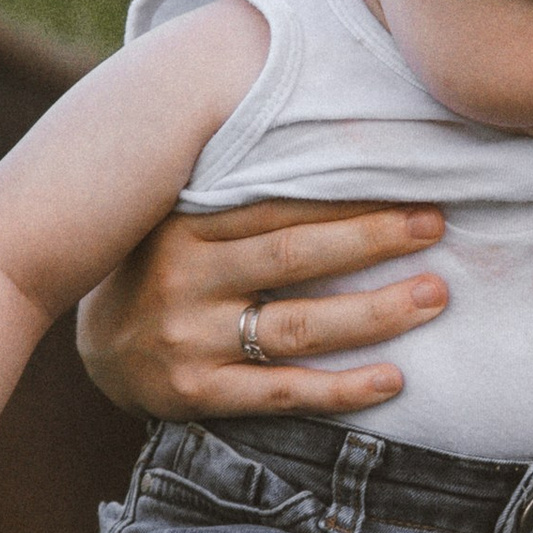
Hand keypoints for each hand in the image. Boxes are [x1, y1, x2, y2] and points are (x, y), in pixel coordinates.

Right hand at [75, 199, 450, 422]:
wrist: (97, 349)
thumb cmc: (164, 266)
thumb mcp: (183, 217)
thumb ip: (242, 188)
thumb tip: (335, 137)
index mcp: (185, 225)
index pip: (277, 204)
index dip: (346, 193)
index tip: (409, 177)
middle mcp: (184, 280)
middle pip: (294, 257)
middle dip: (372, 239)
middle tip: (435, 223)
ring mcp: (189, 341)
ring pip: (297, 327)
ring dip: (373, 312)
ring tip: (434, 295)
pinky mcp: (197, 394)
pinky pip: (282, 394)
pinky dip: (341, 390)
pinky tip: (395, 380)